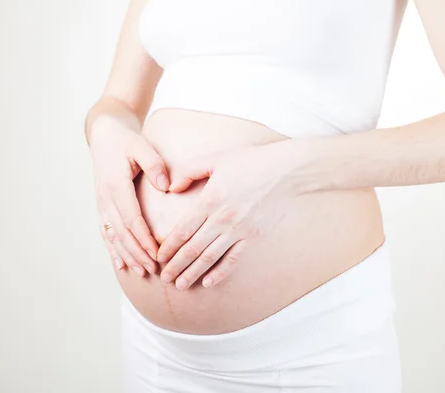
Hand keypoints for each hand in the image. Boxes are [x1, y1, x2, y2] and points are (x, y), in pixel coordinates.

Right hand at [90, 115, 169, 275]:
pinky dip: (113, 249)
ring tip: (141, 272)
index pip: (131, 219)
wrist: (104, 135)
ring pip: (113, 236)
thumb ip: (154, 164)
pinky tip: (121, 264)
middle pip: (122, 233)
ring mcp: (102, 203)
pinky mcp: (102, 206)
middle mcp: (106, 198)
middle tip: (153, 269)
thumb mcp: (141, 146)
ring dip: (126, 255)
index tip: (156, 253)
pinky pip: (106, 231)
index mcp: (116, 185)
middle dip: (137, 253)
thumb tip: (165, 185)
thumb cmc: (126, 141)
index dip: (143, 239)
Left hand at [156, 143, 298, 288]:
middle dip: (175, 265)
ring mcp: (239, 230)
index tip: (158, 258)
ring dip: (192, 273)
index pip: (183, 229)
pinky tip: (208, 282)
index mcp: (210, 200)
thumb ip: (188, 171)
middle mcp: (222, 219)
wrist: (286, 172)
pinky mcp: (253, 237)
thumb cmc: (250, 162)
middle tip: (163, 278)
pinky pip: (233, 259)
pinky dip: (220, 273)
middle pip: (193, 248)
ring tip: (180, 285)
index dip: (168, 247)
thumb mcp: (216, 159)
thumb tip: (171, 188)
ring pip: (210, 257)